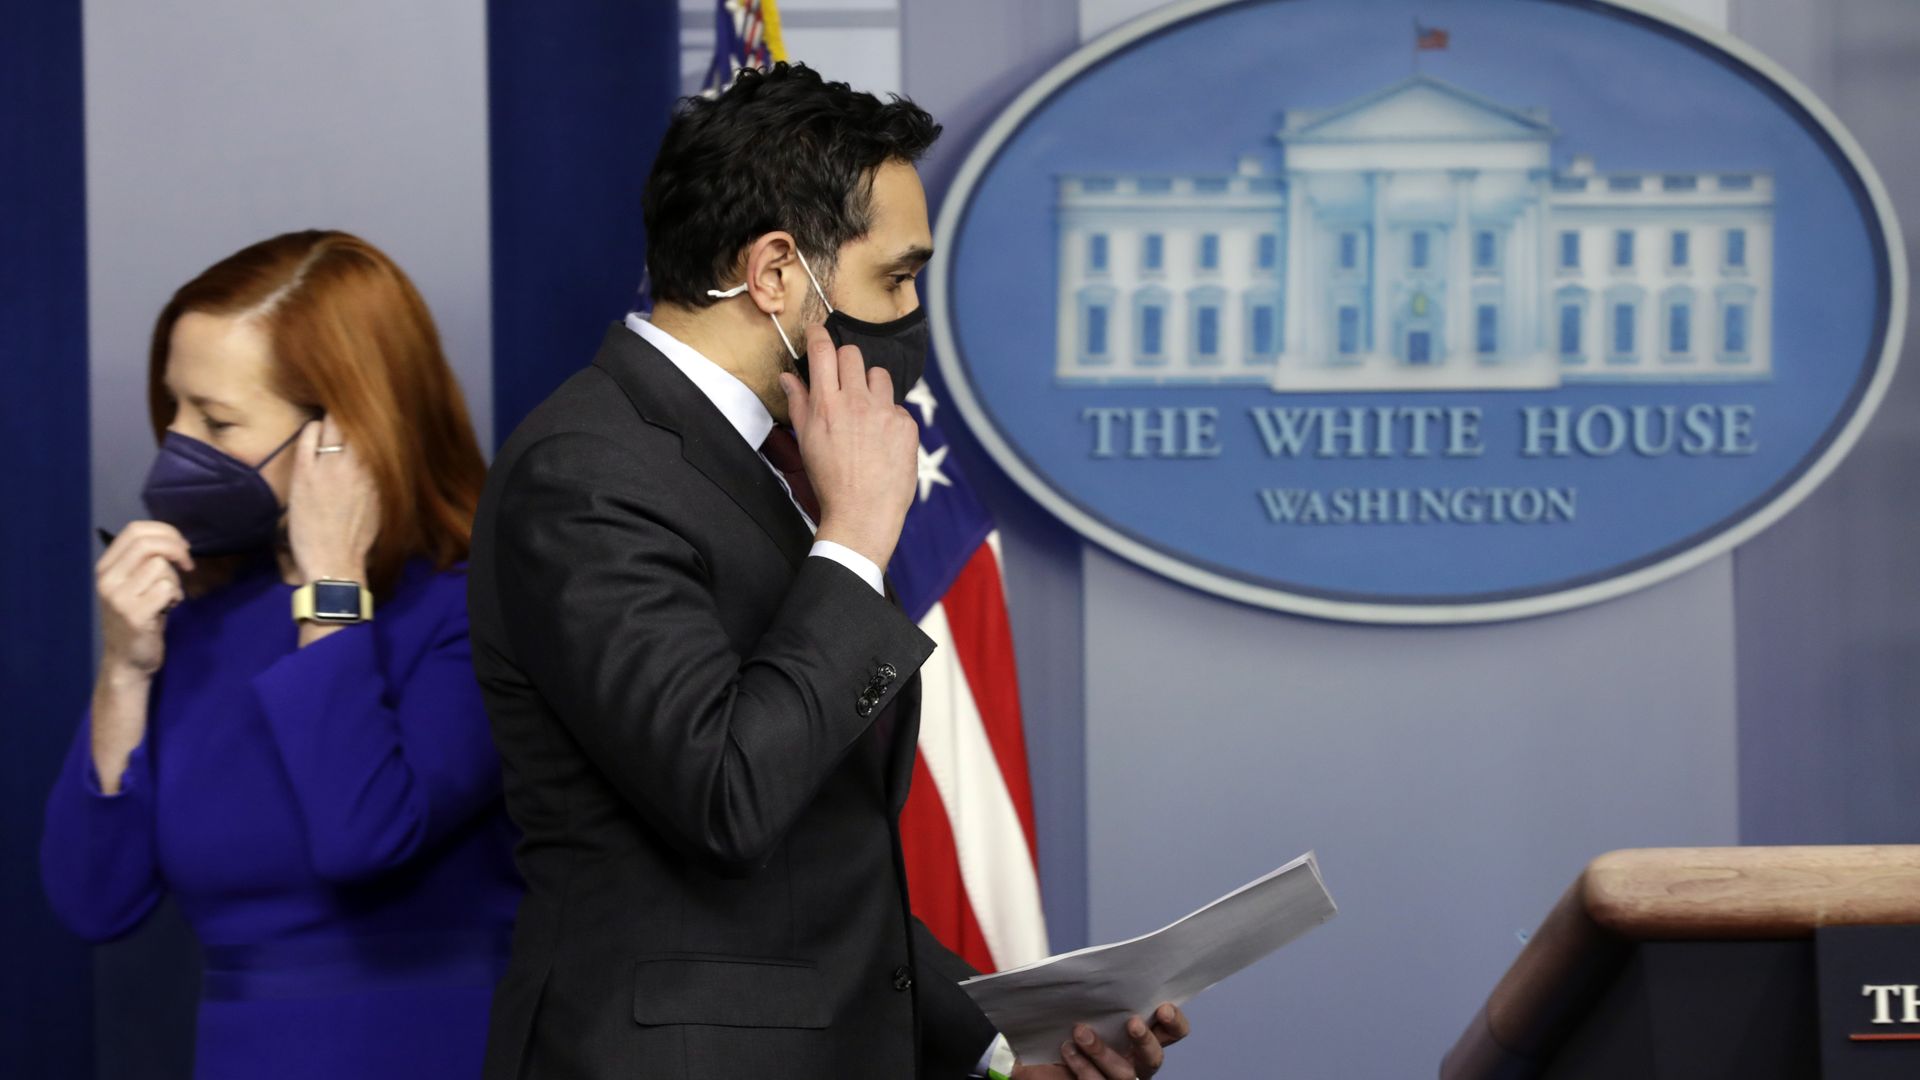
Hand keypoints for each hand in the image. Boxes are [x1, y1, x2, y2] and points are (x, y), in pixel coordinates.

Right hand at [95, 521, 192, 678]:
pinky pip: (167, 588)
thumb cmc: (138, 617)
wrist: (127, 660)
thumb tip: (175, 539)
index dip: (165, 531)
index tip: (182, 545)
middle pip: (148, 543)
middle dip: (176, 548)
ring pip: (160, 566)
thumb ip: (145, 560)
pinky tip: (167, 609)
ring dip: (175, 580)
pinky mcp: (134, 614)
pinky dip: (175, 596)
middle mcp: (107, 579)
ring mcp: (118, 597)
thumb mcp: (134, 584)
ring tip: (167, 598)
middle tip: (188, 564)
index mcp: (106, 567)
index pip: (134, 530)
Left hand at [288, 415, 379, 584]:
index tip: (365, 422)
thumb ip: (381, 478)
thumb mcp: (383, 505)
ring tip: (327, 427)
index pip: (378, 432)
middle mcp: (360, 463)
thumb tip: (382, 459)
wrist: (336, 563)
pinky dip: (311, 430)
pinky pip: (309, 435)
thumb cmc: (360, 540)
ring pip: (333, 423)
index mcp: (381, 472)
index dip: (370, 423)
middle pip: (356, 421)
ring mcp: (331, 465)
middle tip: (343, 418)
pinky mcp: (306, 471)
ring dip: (331, 422)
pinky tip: (312, 436)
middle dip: (350, 416)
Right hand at [782, 323, 918, 568]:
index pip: (823, 352)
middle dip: (845, 361)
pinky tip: (882, 440)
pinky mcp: (906, 424)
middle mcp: (856, 401)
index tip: (818, 331)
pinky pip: (896, 406)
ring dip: (870, 385)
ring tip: (864, 412)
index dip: (819, 335)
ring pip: (878, 375)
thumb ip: (798, 404)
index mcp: (827, 404)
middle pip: (852, 355)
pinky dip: (888, 417)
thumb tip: (788, 377)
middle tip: (842, 380)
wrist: (863, 512)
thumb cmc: (830, 480)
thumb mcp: (807, 441)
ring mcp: (884, 411)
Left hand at [1012, 1004, 1191, 1079]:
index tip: (1163, 1007)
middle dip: (1146, 1041)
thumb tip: (1096, 965)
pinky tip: (1067, 1050)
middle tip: (1132, 1023)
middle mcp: (1134, 1063)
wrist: (1036, 1053)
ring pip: (1123, 1076)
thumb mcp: (1080, 1001)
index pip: (1172, 1032)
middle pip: (1154, 1059)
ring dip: (1104, 1053)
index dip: (1174, 1022)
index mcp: (1139, 1037)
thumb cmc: (1063, 1023)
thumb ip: (1096, 988)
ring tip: (1081, 1032)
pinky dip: (1082, 1067)